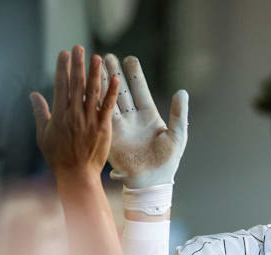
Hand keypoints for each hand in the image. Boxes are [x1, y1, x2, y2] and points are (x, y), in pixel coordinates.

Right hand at [30, 46, 119, 179]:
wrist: (76, 174)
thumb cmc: (58, 156)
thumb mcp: (43, 134)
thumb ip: (40, 112)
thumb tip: (33, 94)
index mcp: (59, 114)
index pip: (60, 85)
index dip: (62, 67)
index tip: (64, 53)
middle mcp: (74, 114)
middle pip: (76, 84)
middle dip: (77, 64)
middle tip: (79, 47)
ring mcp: (89, 120)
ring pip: (92, 91)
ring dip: (95, 73)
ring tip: (98, 57)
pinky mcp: (103, 127)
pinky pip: (108, 106)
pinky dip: (112, 92)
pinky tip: (115, 79)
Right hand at [102, 54, 188, 187]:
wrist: (152, 181)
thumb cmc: (168, 161)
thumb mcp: (177, 135)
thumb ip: (179, 113)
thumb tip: (182, 92)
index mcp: (149, 116)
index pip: (139, 91)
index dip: (134, 76)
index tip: (129, 59)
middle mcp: (132, 118)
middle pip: (121, 91)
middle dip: (113, 74)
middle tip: (105, 56)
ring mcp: (120, 126)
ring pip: (108, 100)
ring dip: (101, 84)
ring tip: (94, 67)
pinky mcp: (110, 135)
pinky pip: (101, 116)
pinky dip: (95, 102)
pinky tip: (88, 88)